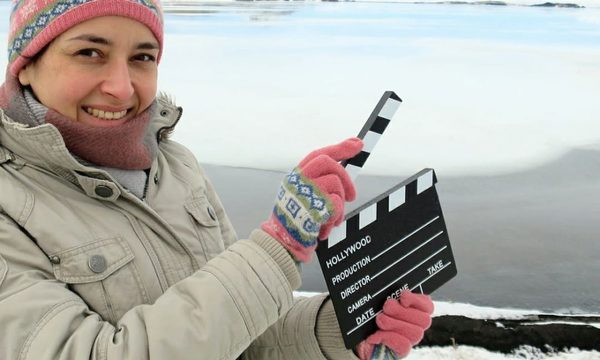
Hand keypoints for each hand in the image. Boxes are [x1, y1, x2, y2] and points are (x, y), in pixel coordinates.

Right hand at [261, 137, 362, 261]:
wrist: (283, 243)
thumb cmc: (297, 222)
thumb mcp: (304, 198)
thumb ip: (319, 184)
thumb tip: (343, 177)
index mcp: (296, 177)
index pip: (319, 155)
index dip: (340, 148)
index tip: (357, 144)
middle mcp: (298, 180)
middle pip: (330, 163)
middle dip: (346, 178)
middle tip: (352, 196)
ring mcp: (305, 191)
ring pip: (335, 183)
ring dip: (340, 204)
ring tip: (331, 219)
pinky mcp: (313, 206)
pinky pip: (337, 203)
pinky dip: (336, 216)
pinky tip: (326, 226)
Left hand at [356, 291, 433, 359]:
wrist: (357, 339)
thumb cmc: (370, 319)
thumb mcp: (378, 303)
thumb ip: (387, 295)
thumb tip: (393, 286)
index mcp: (413, 310)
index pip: (427, 306)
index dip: (418, 300)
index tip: (403, 297)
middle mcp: (415, 326)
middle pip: (424, 320)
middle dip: (402, 311)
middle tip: (386, 307)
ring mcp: (409, 340)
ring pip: (415, 332)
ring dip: (394, 323)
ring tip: (379, 320)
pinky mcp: (401, 352)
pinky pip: (404, 345)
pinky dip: (388, 337)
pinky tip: (376, 335)